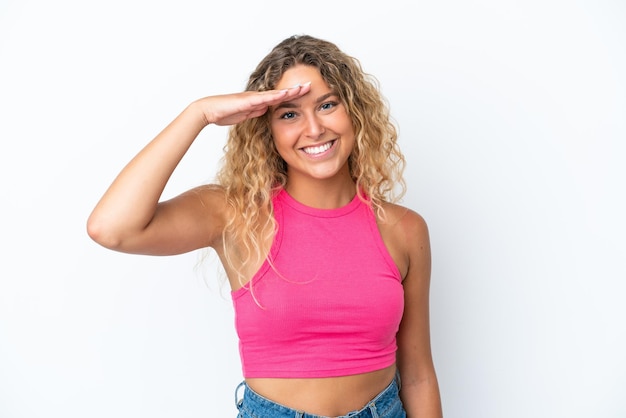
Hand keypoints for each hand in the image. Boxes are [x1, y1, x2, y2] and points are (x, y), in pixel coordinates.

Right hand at [196, 83, 310, 126]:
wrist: (208, 111)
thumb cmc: (224, 113)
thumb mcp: (245, 115)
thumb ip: (256, 112)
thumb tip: (266, 110)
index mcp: (258, 102)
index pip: (279, 98)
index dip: (293, 95)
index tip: (305, 94)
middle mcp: (258, 97)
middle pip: (281, 93)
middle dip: (296, 90)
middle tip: (311, 85)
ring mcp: (253, 98)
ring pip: (276, 93)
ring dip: (290, 91)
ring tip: (304, 88)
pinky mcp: (248, 101)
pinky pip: (264, 98)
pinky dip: (276, 96)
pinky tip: (286, 94)